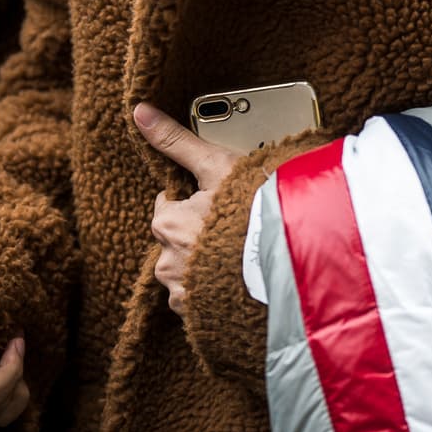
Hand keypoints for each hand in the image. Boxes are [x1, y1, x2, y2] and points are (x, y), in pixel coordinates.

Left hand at [133, 104, 238, 314]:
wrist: (292, 263)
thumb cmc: (256, 212)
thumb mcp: (217, 166)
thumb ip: (176, 141)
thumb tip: (139, 112)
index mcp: (166, 225)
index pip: (168, 208)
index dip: (196, 202)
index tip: (220, 202)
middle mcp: (168, 264)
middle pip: (179, 242)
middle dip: (202, 235)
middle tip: (236, 228)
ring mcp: (186, 295)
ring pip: (190, 273)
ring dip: (210, 265)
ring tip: (243, 256)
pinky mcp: (204, 319)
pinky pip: (204, 302)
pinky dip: (219, 292)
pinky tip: (242, 280)